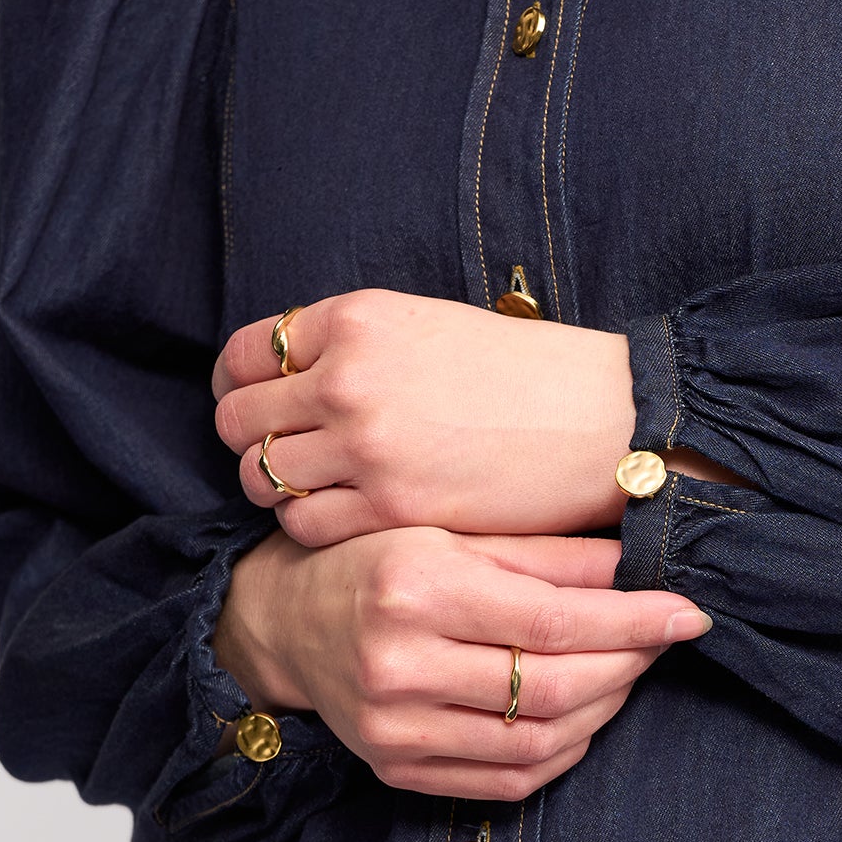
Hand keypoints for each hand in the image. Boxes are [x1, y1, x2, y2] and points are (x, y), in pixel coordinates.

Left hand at [213, 290, 640, 546]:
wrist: (603, 421)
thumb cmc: (524, 375)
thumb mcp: (429, 326)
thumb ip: (355, 345)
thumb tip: (286, 377)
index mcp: (358, 319)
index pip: (247, 353)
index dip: (241, 384)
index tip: (258, 402)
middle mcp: (349, 376)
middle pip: (238, 419)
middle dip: (252, 439)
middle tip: (286, 453)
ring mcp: (364, 444)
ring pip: (261, 477)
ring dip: (280, 486)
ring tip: (321, 487)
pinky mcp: (389, 505)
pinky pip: (302, 523)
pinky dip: (313, 523)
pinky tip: (349, 514)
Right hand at [213, 525, 709, 799]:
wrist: (284, 623)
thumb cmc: (376, 560)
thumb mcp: (452, 530)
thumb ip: (545, 552)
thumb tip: (638, 561)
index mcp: (413, 587)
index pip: (551, 620)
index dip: (633, 620)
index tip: (688, 611)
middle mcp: (398, 664)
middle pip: (551, 686)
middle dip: (628, 664)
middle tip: (665, 638)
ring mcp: (394, 729)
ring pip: (538, 742)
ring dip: (604, 708)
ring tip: (630, 670)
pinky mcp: (397, 770)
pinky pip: (508, 781)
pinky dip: (563, 751)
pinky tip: (585, 713)